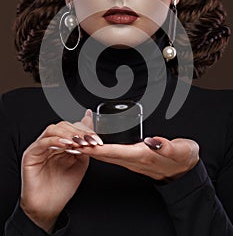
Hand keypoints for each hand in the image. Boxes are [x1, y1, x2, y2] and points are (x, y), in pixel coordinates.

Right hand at [20, 110, 101, 231]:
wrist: (49, 206)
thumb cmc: (63, 186)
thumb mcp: (81, 162)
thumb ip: (85, 145)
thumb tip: (92, 129)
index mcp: (62, 142)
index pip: (72, 126)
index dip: (85, 130)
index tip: (96, 137)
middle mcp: (50, 142)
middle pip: (63, 125)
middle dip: (78, 132)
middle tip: (89, 140)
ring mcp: (40, 147)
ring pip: (53, 130)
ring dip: (68, 134)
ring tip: (79, 143)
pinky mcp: (31, 154)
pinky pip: (42, 142)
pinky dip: (55, 140)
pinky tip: (66, 145)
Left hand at [77, 136, 198, 181]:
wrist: (186, 171)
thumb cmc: (182, 158)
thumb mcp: (180, 150)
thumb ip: (166, 146)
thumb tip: (151, 140)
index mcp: (142, 156)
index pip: (115, 151)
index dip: (97, 148)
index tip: (81, 144)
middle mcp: (134, 160)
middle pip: (105, 155)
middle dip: (86, 150)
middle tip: (70, 142)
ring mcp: (132, 161)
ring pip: (106, 157)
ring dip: (90, 151)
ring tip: (75, 143)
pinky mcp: (133, 159)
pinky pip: (111, 156)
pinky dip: (99, 150)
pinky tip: (93, 145)